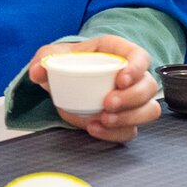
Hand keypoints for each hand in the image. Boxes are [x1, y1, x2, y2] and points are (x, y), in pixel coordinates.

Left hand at [28, 36, 160, 142]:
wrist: (65, 80)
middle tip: (107, 103)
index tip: (121, 79)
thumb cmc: (67, 62)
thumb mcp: (52, 55)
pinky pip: (131, 130)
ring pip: (149, 110)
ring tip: (104, 119)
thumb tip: (38, 72)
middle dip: (131, 98)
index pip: (140, 56)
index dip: (136, 68)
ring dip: (129, 118)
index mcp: (117, 52)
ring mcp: (132, 99)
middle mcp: (131, 76)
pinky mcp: (126, 119)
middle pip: (148, 86)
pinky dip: (115, 133)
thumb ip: (43, 60)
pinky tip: (95, 129)